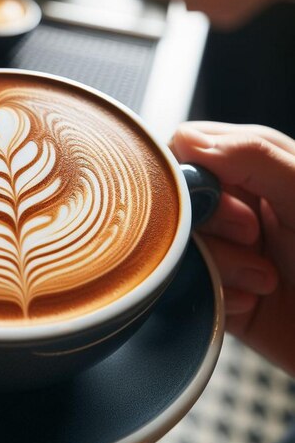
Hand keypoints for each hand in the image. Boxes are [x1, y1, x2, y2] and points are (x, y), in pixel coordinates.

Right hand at [171, 122, 294, 375]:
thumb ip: (252, 155)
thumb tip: (185, 140)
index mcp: (255, 169)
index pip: (190, 149)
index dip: (193, 172)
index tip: (218, 196)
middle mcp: (234, 205)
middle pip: (178, 199)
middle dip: (212, 221)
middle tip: (251, 236)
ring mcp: (223, 247)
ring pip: (177, 243)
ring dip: (220, 264)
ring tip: (264, 280)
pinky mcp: (215, 290)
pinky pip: (186, 284)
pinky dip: (218, 294)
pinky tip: (250, 302)